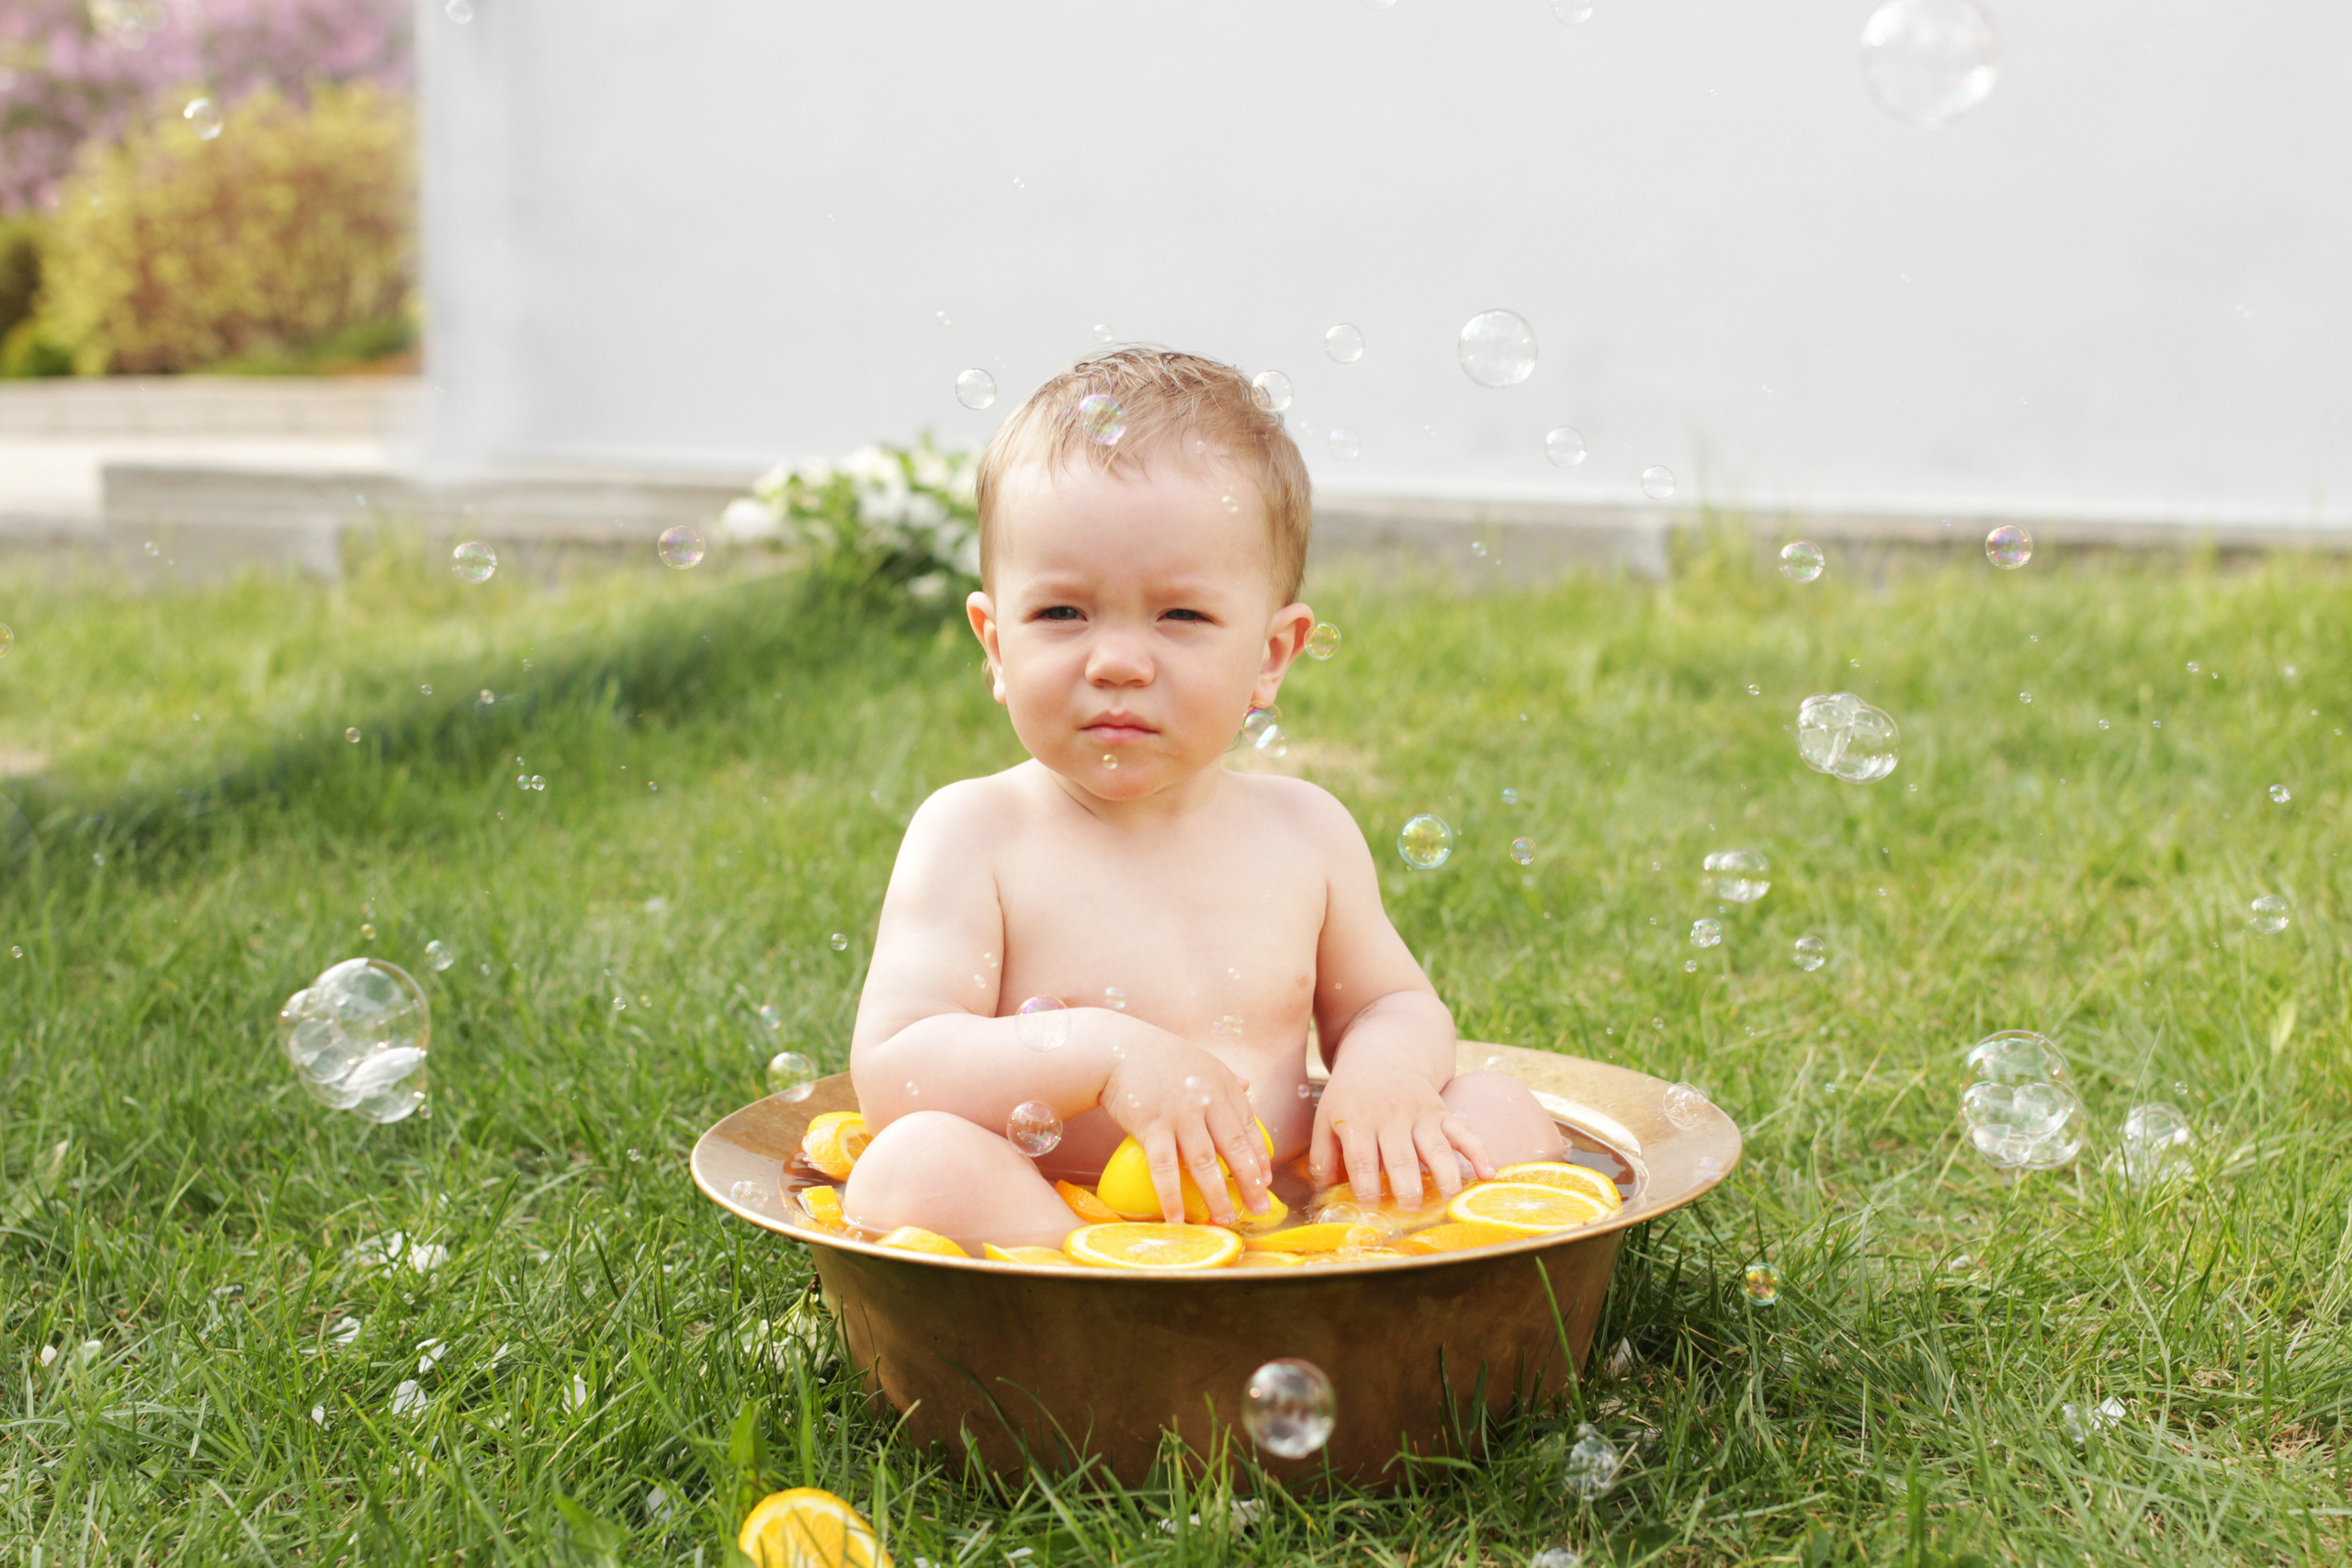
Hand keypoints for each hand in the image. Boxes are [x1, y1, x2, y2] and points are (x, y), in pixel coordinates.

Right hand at [1100, 1034, 1270, 1224]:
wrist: (1116, 1050)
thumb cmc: (1158, 1057)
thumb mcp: (1200, 1060)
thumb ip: (1225, 1077)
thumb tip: (1248, 1086)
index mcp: (1222, 1086)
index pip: (1249, 1128)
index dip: (1260, 1157)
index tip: (1266, 1180)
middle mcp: (1206, 1101)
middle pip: (1235, 1149)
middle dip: (1251, 1183)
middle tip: (1259, 1210)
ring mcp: (1180, 1115)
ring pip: (1205, 1163)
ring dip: (1217, 1196)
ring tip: (1226, 1219)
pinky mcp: (1152, 1127)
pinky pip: (1165, 1168)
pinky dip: (1172, 1196)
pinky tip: (1177, 1218)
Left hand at [1309, 1060, 1493, 1211]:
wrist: (1383, 1055)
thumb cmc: (1350, 1095)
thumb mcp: (1326, 1117)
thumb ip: (1322, 1154)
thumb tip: (1324, 1191)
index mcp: (1358, 1121)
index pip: (1362, 1158)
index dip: (1367, 1185)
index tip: (1371, 1207)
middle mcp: (1391, 1118)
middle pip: (1400, 1156)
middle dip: (1407, 1184)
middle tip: (1411, 1209)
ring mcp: (1420, 1114)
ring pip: (1435, 1146)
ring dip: (1445, 1173)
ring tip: (1450, 1198)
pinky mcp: (1442, 1112)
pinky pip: (1464, 1132)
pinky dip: (1479, 1152)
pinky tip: (1489, 1173)